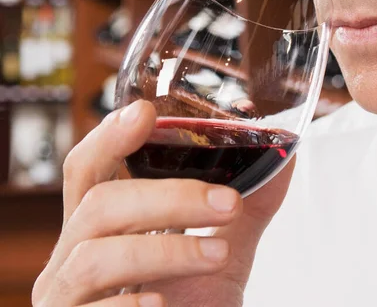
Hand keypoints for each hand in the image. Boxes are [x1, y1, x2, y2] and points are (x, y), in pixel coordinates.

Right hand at [32, 100, 294, 306]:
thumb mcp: (220, 256)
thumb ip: (245, 209)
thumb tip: (284, 158)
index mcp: (103, 228)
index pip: (89, 169)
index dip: (109, 137)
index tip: (145, 113)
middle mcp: (74, 256)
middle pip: (98, 203)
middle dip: (166, 195)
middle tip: (226, 200)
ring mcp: (66, 296)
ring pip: (96, 255)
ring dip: (167, 250)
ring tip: (219, 255)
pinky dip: (128, 303)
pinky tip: (162, 303)